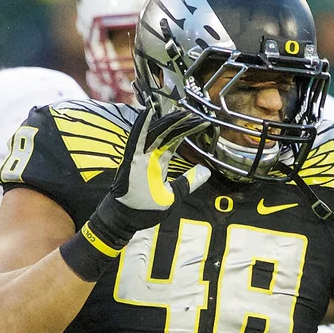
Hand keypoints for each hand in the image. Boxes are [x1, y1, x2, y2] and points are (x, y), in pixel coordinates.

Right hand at [80, 105, 211, 253]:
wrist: (127, 220)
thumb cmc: (145, 208)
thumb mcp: (173, 195)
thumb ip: (189, 182)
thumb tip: (206, 172)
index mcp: (159, 162)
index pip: (175, 140)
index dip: (188, 130)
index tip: (202, 123)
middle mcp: (150, 156)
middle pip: (166, 133)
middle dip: (181, 123)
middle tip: (195, 114)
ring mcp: (139, 157)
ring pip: (154, 133)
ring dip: (167, 122)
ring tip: (182, 112)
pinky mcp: (130, 161)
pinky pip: (135, 140)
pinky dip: (140, 127)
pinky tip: (147, 113)